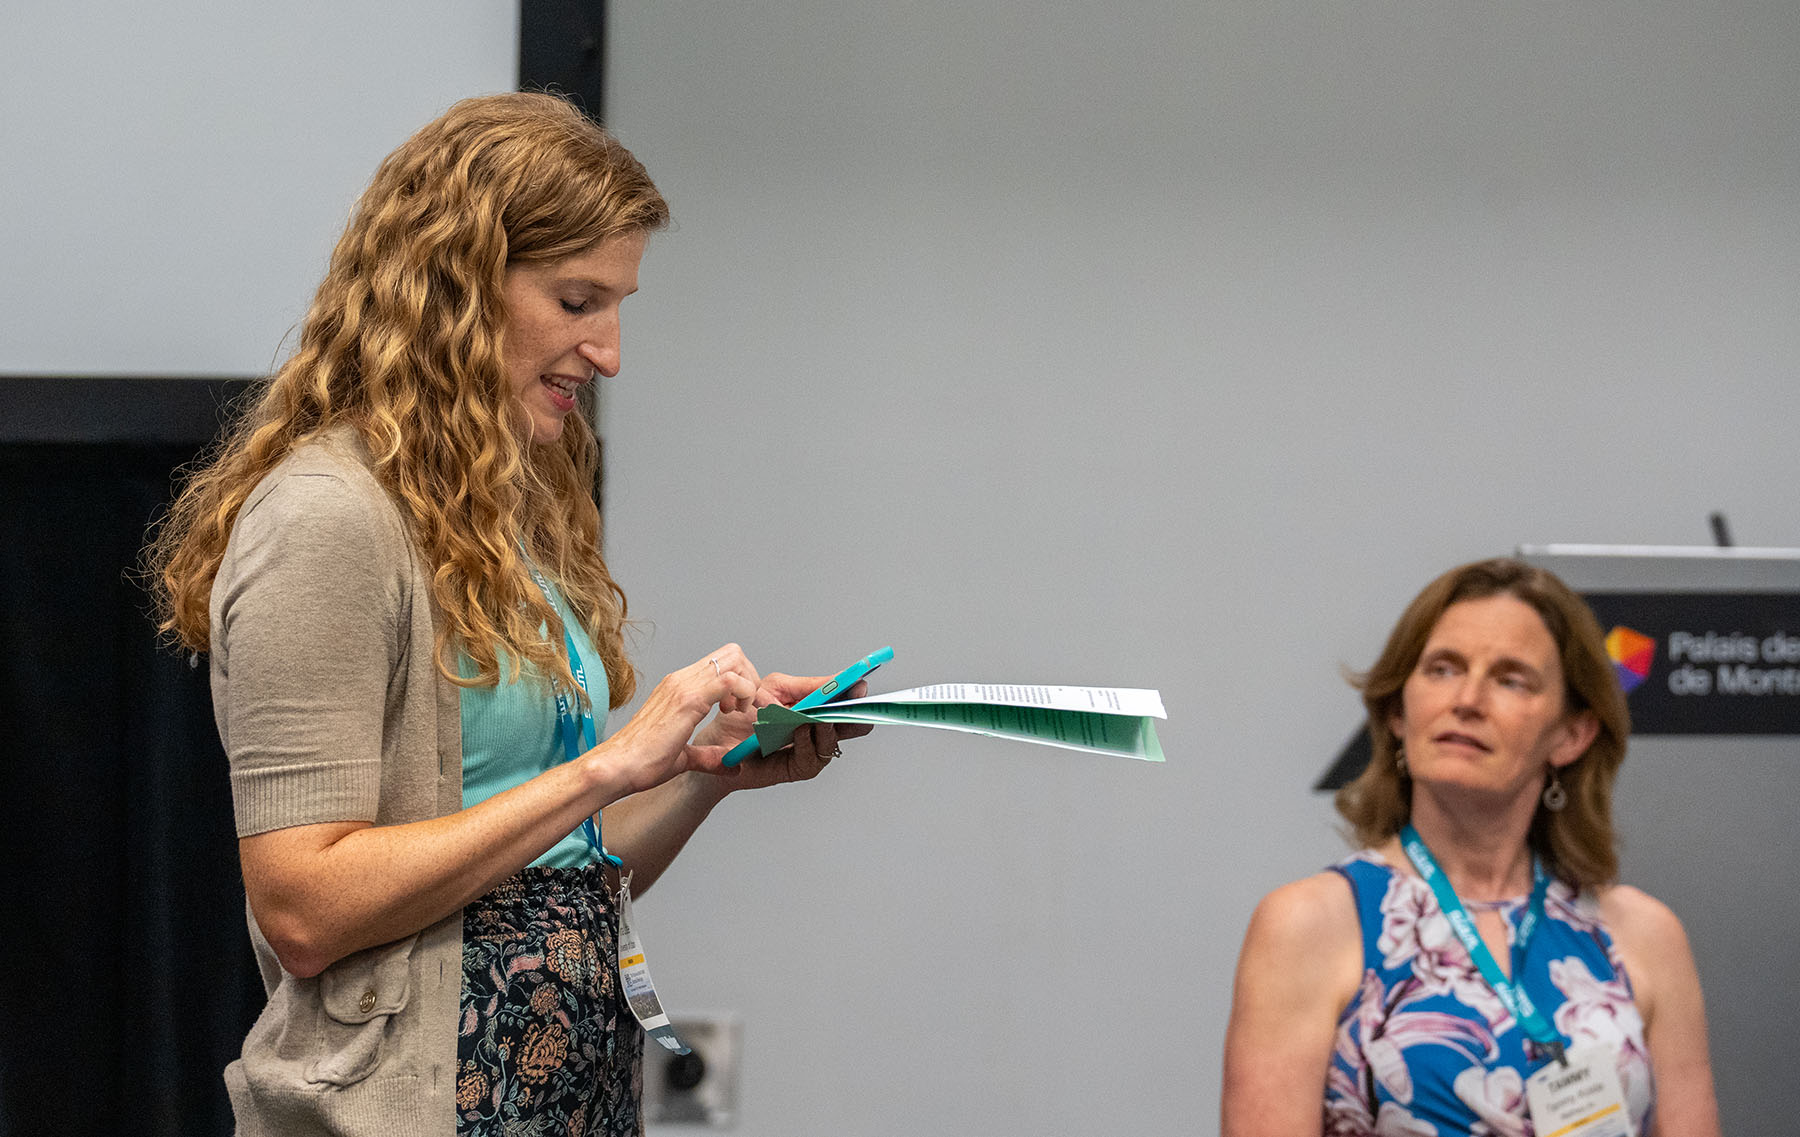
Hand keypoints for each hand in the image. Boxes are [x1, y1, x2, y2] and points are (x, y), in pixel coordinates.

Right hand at [602, 644, 760, 792]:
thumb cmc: (641, 762)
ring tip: (737, 712)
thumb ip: (708, 757)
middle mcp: (681, 680)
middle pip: (732, 653)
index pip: (721, 662)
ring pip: (733, 660)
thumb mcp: (683, 757)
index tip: (738, 709)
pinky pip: (730, 680)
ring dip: (747, 684)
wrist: (617, 767)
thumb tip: (731, 765)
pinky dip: (743, 693)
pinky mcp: (688, 700)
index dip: (740, 681)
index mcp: (678, 687)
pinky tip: (732, 714)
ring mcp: (683, 686)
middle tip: (744, 707)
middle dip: (749, 677)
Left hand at [700, 673, 874, 791]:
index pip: (845, 702)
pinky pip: (812, 759)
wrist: (718, 741)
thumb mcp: (777, 689)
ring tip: (823, 718)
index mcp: (816, 708)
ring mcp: (810, 750)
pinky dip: (808, 745)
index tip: (861, 687)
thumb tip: (837, 681)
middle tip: (855, 706)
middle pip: (848, 726)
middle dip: (853, 716)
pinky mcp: (798, 768)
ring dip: (829, 730)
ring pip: (832, 743)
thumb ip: (808, 686)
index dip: (855, 695)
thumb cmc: (745, 714)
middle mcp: (817, 730)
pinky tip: (802, 732)